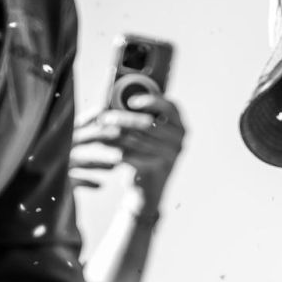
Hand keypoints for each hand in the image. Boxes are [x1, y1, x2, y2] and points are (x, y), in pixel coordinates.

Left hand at [70, 95, 185, 196]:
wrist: (148, 188)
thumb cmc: (145, 154)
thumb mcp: (148, 132)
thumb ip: (140, 114)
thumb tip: (114, 93)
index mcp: (179, 125)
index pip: (169, 107)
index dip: (150, 101)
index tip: (130, 101)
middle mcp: (179, 139)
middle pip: (149, 124)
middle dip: (124, 118)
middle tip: (105, 116)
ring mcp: (172, 155)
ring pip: (140, 140)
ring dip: (118, 134)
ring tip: (102, 131)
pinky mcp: (160, 169)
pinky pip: (137, 157)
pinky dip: (121, 151)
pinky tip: (107, 147)